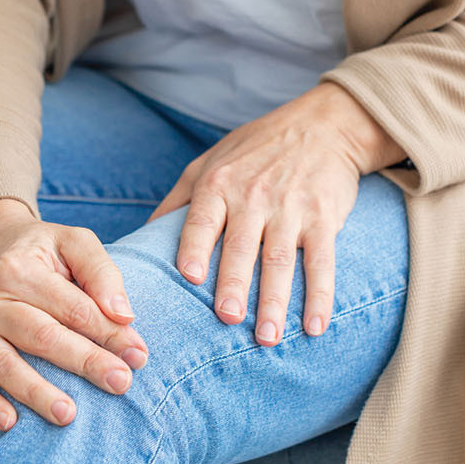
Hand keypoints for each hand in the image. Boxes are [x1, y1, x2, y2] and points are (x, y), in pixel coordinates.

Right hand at [0, 198, 149, 430]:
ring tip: (69, 415)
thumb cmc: (41, 254)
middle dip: (84, 362)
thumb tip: (122, 314)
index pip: (72, 308)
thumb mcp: (74, 244)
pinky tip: (11, 423)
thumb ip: (101, 272)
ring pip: (4, 364)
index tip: (138, 357)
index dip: (108, 334)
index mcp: (18, 267)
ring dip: (37, 392)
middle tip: (120, 384)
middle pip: (41, 336)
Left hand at [143, 83, 402, 346]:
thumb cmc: (255, 148)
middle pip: (241, 247)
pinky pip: (322, 261)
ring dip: (276, 302)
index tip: (190, 277)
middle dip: (235, 284)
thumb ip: (177, 201)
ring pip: (280, 261)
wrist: (321, 124)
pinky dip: (321, 296)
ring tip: (268, 339)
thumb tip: (141, 239)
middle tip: (228, 319)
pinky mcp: (323, 218)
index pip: (202, 220)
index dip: (196, 247)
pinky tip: (315, 327)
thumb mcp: (208, 162)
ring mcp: (290, 209)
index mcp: (218, 185)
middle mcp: (253, 197)